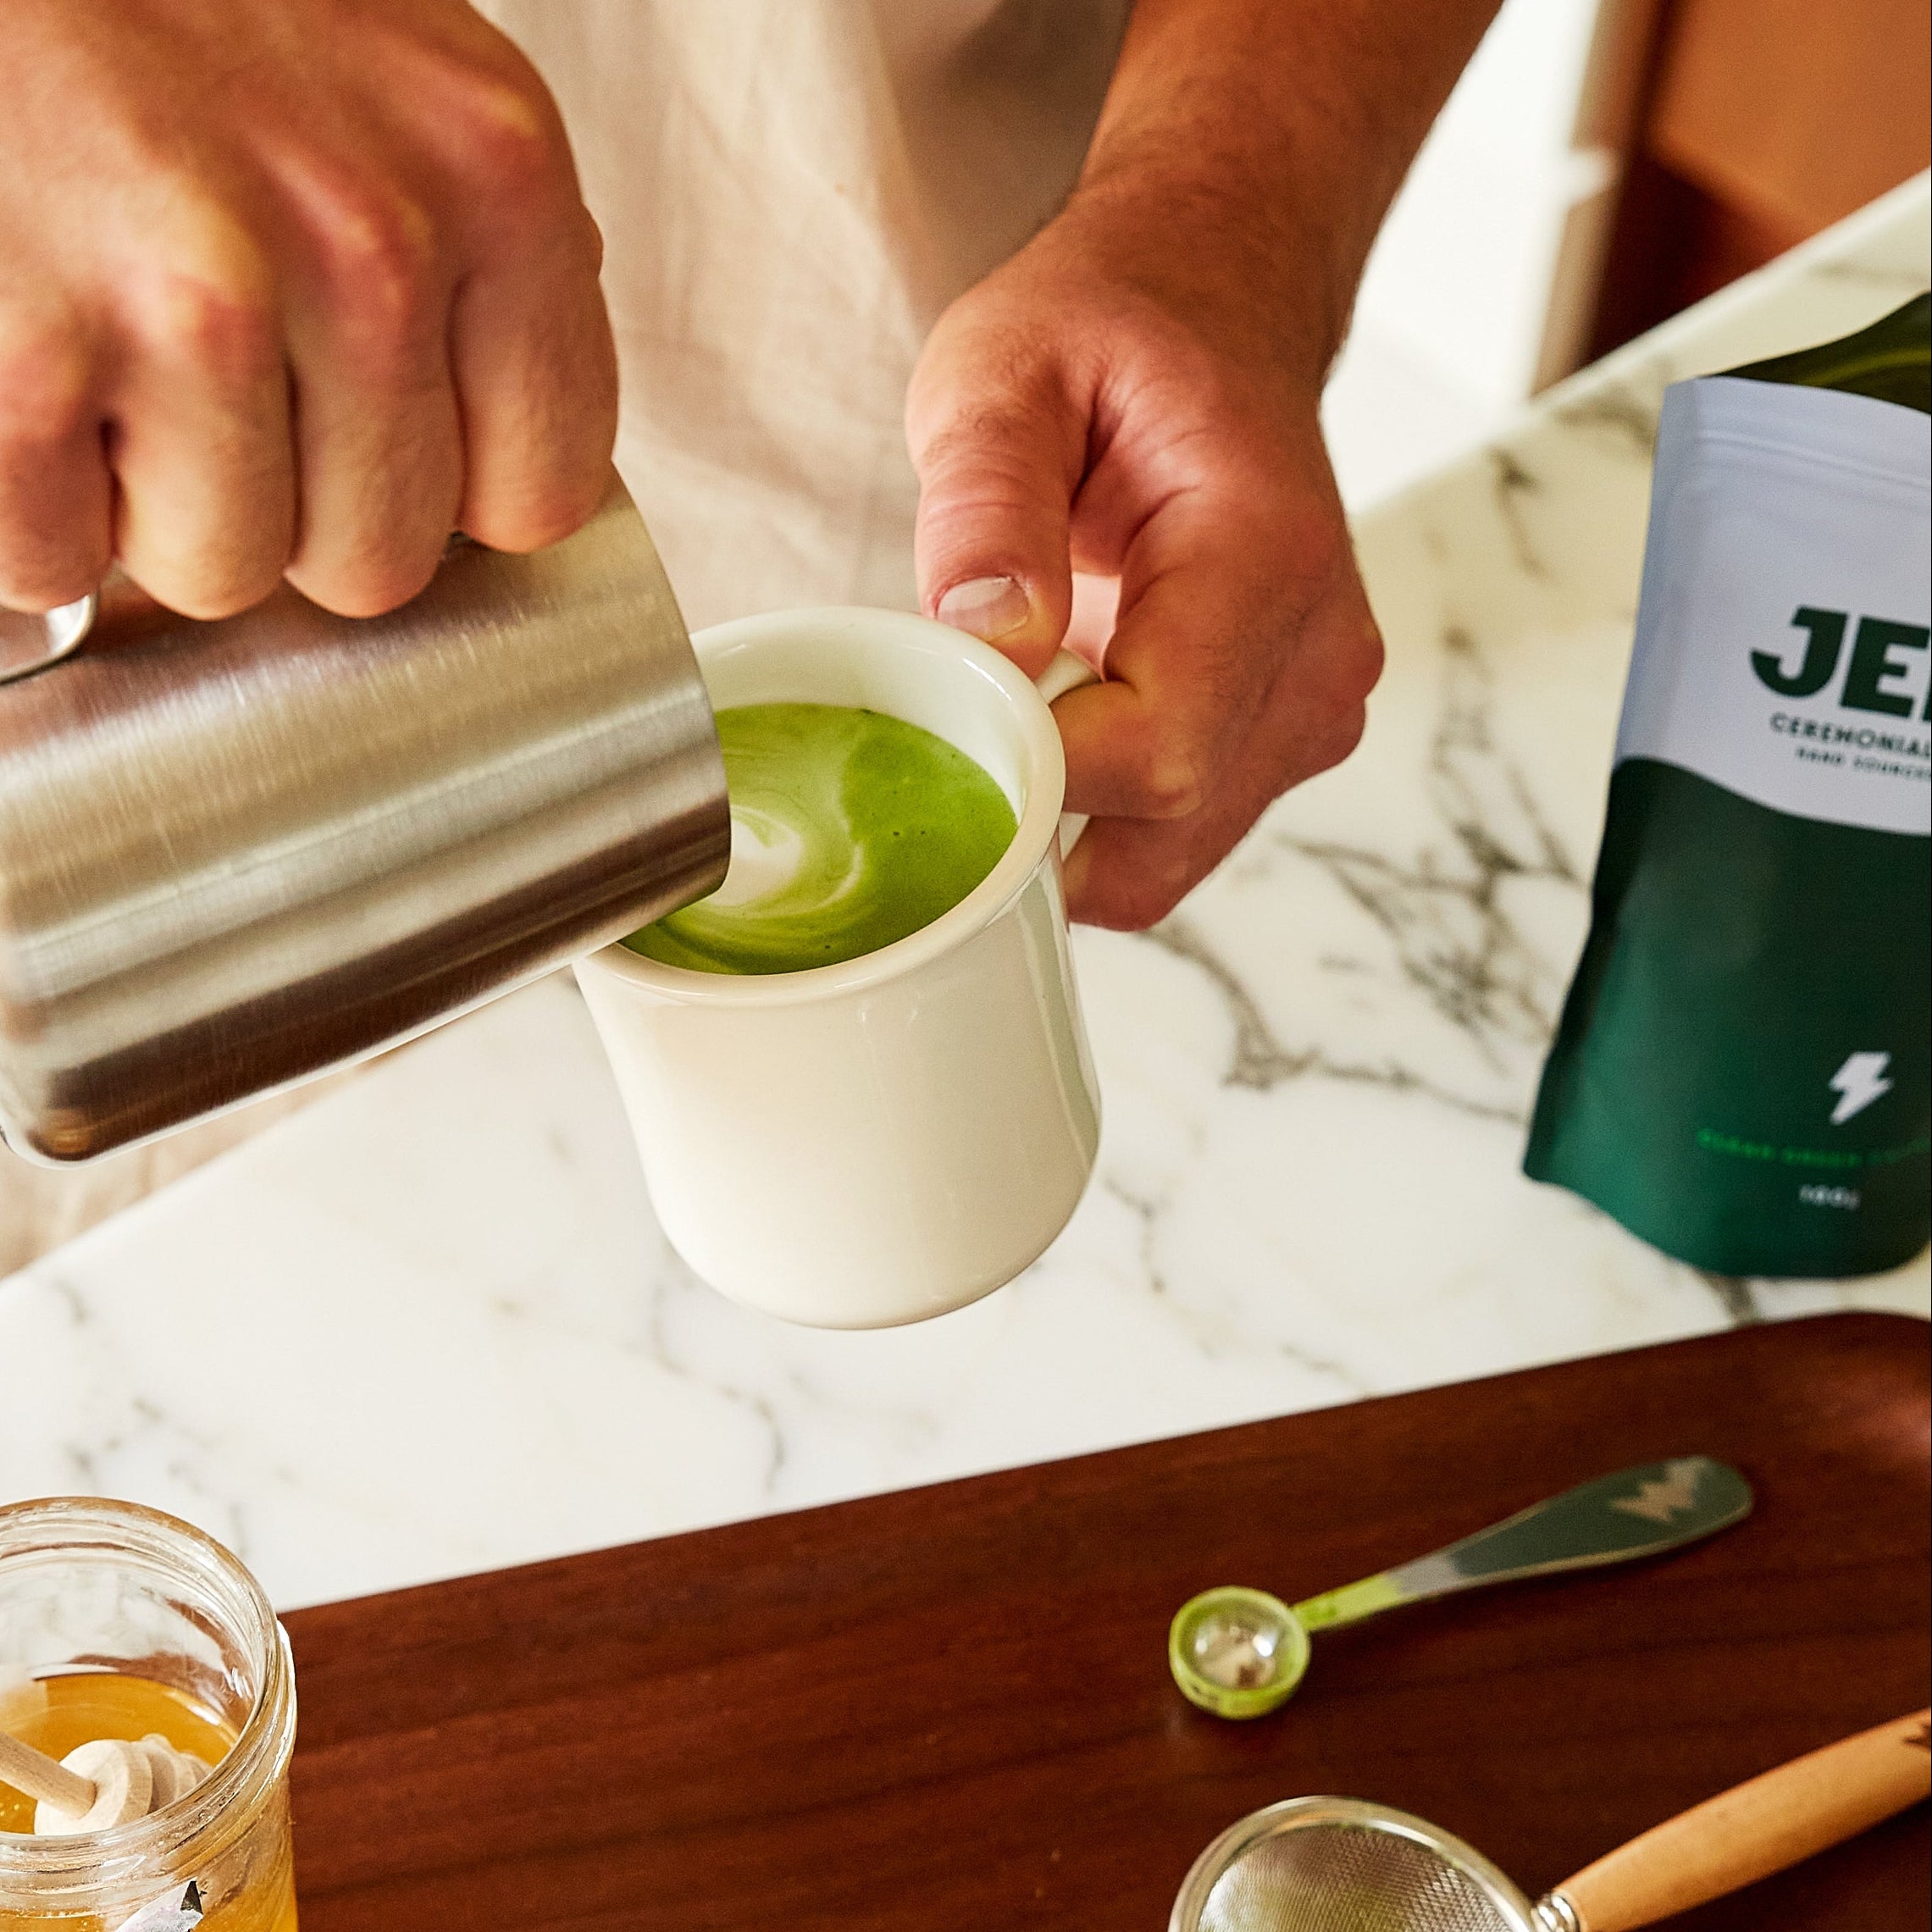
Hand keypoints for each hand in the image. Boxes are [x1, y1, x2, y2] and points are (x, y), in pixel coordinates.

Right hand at [0, 0, 615, 620]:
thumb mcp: (389, 73)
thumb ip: (472, 254)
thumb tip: (510, 423)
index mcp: (493, 173)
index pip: (541, 490)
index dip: (443, 495)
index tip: (373, 437)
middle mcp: (367, 243)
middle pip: (380, 560)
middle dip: (288, 503)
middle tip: (203, 365)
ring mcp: (197, 304)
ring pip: (225, 573)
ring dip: (149, 500)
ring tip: (101, 338)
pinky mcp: (24, 365)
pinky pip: (51, 559)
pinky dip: (22, 499)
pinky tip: (24, 360)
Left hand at [906, 184, 1382, 929]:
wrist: (1215, 306)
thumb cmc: (1113, 326)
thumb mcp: (1004, 367)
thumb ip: (988, 499)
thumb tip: (986, 634)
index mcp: (1265, 555)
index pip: (1155, 750)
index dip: (1028, 775)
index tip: (937, 723)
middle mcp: (1318, 652)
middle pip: (1166, 833)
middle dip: (1036, 821)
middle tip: (952, 732)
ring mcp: (1313, 707)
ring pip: (1168, 858)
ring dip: (1064, 821)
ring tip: (1009, 706)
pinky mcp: (1285, 738)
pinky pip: (1177, 834)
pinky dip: (1098, 812)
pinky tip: (1058, 719)